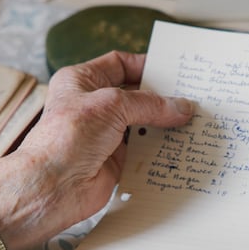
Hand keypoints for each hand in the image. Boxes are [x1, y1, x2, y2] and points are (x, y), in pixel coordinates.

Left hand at [0, 51, 192, 249]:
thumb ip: (150, 104)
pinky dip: (162, 147)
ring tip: (195, 119)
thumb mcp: (112, 106)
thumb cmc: (67, 137)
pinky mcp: (116, 159)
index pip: (119, 64)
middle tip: (192, 95)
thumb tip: (182, 107)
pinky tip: (182, 144)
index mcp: (82, 81)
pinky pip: (146, 149)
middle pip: (136, 95)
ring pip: (144, 123)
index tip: (174, 70)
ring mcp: (106, 133)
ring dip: (166, 124)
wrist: (54, 186)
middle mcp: (94, 105)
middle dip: (162, 97)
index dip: (146, 65)